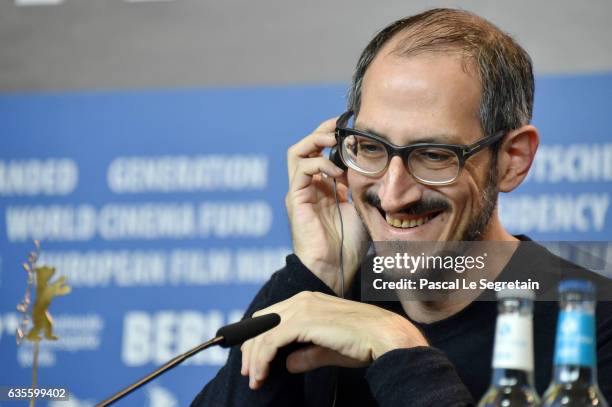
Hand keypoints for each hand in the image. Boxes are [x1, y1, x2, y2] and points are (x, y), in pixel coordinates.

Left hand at [240, 291, 427, 389]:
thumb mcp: (327, 349)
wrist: (384, 336)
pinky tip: (262, 375)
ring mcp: (303, 308)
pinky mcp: (304, 321)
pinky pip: (271, 340)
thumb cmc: (363, 342)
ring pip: (263, 332)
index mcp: (307, 300)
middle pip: (262, 322)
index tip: (253, 361)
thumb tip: (288, 363)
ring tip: (254, 380)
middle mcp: (302, 299)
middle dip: (250, 349)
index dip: (257, 338)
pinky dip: (262, 359)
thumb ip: (306, 353)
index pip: (271, 316)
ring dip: (254, 358)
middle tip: (249, 374)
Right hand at [286, 118, 368, 294]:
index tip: (354, 126)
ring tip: (335, 140)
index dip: (335, 135)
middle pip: (306, 146)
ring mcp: (300, 192)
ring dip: (315, 141)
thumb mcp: (361, 205)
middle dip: (323, 131)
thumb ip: (362, 185)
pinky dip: (319, 164)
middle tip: (342, 125)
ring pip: (297, 152)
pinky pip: (301, 170)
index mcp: (324, 186)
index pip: (323, 151)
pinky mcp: (296, 200)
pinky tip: (336, 171)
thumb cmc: (350, 244)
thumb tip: (374, 162)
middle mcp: (309, 186)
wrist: (335, 269)